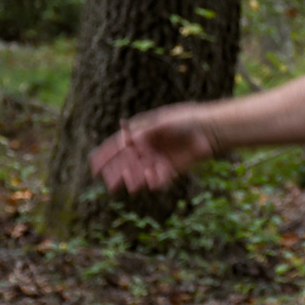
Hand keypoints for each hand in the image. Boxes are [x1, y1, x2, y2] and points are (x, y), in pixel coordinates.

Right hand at [89, 105, 218, 193]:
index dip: (105, 155)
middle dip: (117, 172)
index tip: (93, 165)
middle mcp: (147, 147)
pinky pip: (157, 179)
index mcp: (141, 132)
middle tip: (109, 182)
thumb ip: (145, 132)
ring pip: (140, 172)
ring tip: (128, 184)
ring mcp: (158, 159)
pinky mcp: (171, 169)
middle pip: (127, 162)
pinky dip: (152, 181)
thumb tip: (126, 139)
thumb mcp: (162, 122)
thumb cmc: (185, 119)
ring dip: (132, 179)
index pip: (118, 145)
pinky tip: (149, 181)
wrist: (210, 129)